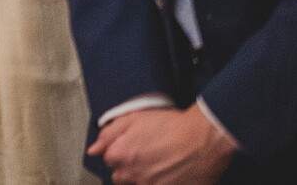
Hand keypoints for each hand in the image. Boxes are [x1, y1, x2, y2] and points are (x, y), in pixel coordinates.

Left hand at [91, 105, 237, 184]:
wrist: (203, 139)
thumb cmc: (170, 126)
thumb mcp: (133, 119)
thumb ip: (108, 134)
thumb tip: (93, 150)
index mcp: (119, 156)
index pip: (109, 161)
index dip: (121, 152)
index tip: (134, 148)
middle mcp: (131, 175)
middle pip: (121, 178)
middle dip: (130, 169)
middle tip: (148, 158)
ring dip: (144, 178)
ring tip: (159, 167)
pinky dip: (158, 182)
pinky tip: (167, 176)